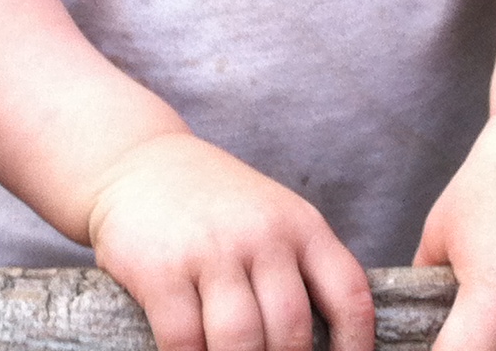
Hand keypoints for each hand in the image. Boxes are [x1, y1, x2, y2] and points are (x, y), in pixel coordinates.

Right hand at [87, 129, 375, 350]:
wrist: (139, 162)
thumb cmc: (216, 205)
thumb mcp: (273, 219)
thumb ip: (300, 270)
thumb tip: (327, 343)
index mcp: (302, 225)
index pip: (349, 295)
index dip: (356, 345)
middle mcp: (262, 235)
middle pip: (292, 331)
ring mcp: (210, 251)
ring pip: (241, 340)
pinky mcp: (160, 270)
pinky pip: (184, 340)